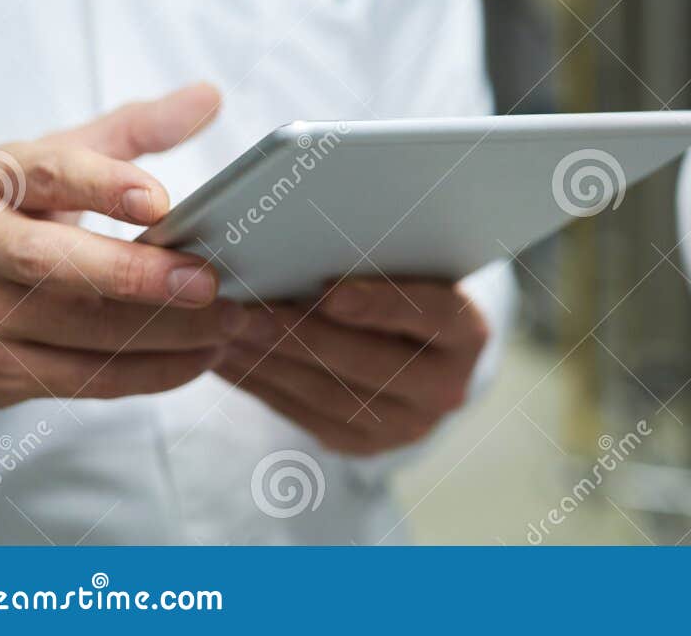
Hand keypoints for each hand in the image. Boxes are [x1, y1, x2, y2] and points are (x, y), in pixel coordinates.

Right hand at [0, 83, 241, 410]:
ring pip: (84, 331)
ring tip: (231, 321)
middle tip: (210, 281)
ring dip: (168, 333)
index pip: (48, 176)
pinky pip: (87, 379)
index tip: (160, 202)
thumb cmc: (9, 221)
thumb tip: (211, 96)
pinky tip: (200, 357)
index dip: (104, 186)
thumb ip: (134, 130)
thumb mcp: (53, 164)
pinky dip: (152, 372)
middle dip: (140, 277)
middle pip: (60, 265)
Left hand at [215, 279, 487, 456]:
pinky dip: (262, 386)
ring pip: (328, 395)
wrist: (420, 350)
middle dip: (300, 336)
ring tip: (223, 333)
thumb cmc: (407, 286)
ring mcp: (407, 425)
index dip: (379, 304)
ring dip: (268, 363)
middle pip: (368, 362)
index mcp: (468, 334)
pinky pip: (304, 416)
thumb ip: (381, 263)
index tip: (328, 288)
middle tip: (245, 311)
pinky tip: (229, 360)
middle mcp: (447, 387)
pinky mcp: (365, 446)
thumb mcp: (413, 270)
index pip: (429, 315)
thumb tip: (310, 243)